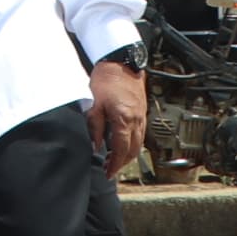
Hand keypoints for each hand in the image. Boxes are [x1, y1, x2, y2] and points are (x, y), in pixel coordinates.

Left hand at [88, 56, 149, 176]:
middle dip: (122, 163)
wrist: (121, 62)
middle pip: (133, 151)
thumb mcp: (94, 104)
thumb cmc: (106, 80)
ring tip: (113, 159)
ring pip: (139, 144)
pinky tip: (122, 143)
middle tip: (109, 169)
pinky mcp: (142, 112)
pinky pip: (140, 134)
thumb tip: (96, 146)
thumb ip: (95, 127)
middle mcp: (136, 121)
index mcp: (124, 120)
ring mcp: (141, 117)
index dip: (115, 164)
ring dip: (128, 154)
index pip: (121, 150)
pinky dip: (132, 143)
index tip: (108, 173)